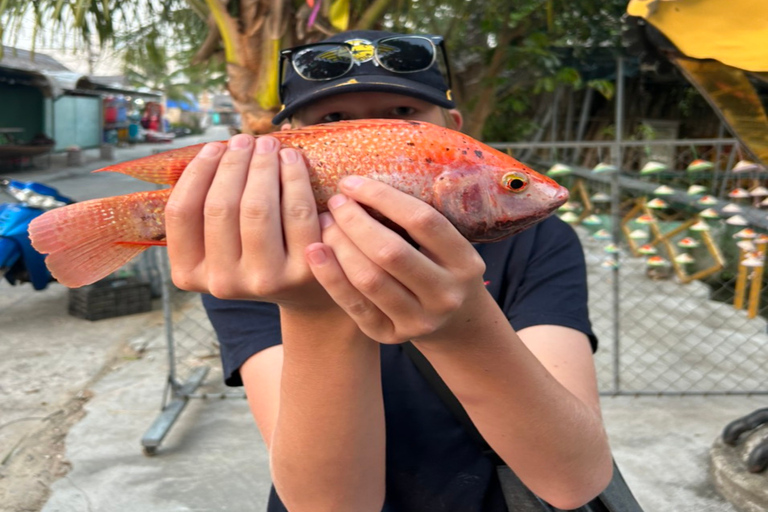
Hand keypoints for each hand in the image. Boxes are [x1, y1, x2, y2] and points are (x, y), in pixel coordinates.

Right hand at [165, 134, 331, 310]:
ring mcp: (264, 280)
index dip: (198, 171)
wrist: (304, 292)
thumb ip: (207, 208)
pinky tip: (292, 160)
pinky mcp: (303, 271)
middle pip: (221, 206)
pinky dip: (294, 178)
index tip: (214, 146)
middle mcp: (223, 283)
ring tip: (268, 144)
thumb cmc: (256, 254)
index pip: (182, 212)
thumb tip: (214, 150)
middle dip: (233, 163)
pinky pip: (297, 212)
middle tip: (245, 139)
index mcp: (189, 273)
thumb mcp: (220, 243)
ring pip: (257, 207)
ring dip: (262, 166)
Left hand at [305, 176, 487, 343]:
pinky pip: (354, 304)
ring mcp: (419, 320)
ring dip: (340, 245)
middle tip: (335, 202)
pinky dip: (330, 275)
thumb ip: (418, 222)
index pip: (422, 221)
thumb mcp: (447, 247)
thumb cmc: (440, 270)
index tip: (351, 182)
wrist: (452, 324)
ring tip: (325, 223)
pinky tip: (314, 251)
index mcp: (464, 262)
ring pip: (369, 279)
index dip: (382, 197)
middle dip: (355, 221)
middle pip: (391, 252)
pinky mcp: (390, 335)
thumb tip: (365, 181)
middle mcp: (445, 294)